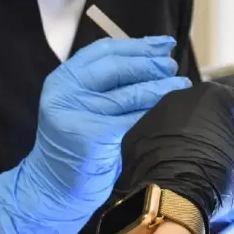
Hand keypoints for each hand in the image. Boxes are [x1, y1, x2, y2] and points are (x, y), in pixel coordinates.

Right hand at [0, 37, 189, 233]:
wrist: (53, 190)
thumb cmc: (76, 147)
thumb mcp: (81, 107)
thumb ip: (105, 85)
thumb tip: (154, 61)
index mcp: (63, 80)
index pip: (103, 51)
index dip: (138, 45)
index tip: (164, 44)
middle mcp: (66, 93)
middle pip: (117, 68)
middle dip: (151, 64)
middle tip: (173, 66)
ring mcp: (76, 114)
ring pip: (128, 94)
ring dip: (160, 87)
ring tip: (181, 84)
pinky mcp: (91, 138)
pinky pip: (132, 120)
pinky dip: (153, 113)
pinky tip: (169, 110)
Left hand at [115, 82, 233, 222]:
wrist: (167, 201)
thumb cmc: (215, 177)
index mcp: (215, 96)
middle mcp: (182, 95)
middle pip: (212, 105)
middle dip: (223, 124)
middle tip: (228, 149)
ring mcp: (155, 112)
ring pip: (183, 118)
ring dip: (195, 132)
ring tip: (198, 158)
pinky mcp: (136, 132)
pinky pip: (161, 135)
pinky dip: (170, 145)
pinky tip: (175, 165)